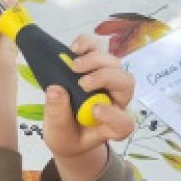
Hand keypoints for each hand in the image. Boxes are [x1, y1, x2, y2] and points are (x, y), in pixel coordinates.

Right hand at [44, 37, 134, 180]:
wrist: (65, 127)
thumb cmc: (67, 135)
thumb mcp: (59, 134)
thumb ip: (58, 117)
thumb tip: (55, 90)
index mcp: (111, 126)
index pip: (123, 123)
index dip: (113, 115)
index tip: (94, 110)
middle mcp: (115, 102)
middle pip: (125, 83)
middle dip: (106, 78)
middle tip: (82, 83)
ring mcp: (107, 82)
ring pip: (113, 63)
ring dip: (95, 60)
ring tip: (73, 66)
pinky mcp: (95, 66)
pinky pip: (98, 48)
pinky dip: (88, 44)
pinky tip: (74, 49)